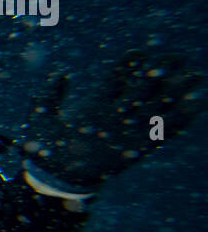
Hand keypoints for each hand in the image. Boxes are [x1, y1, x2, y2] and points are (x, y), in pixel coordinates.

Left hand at [28, 50, 202, 189]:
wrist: (55, 177)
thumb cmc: (45, 147)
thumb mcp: (41, 116)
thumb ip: (48, 94)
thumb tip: (62, 74)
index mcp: (96, 102)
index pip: (119, 77)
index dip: (130, 64)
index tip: (138, 54)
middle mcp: (117, 113)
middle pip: (143, 86)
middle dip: (160, 72)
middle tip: (176, 58)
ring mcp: (129, 129)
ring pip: (158, 106)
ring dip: (177, 91)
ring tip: (194, 76)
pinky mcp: (139, 147)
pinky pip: (164, 132)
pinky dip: (181, 118)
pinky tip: (197, 103)